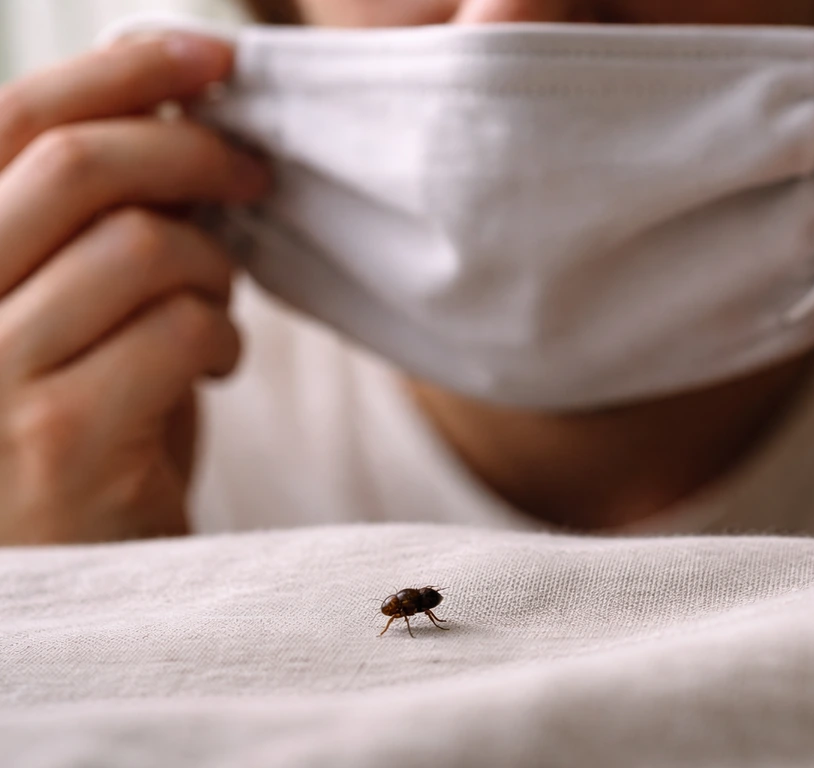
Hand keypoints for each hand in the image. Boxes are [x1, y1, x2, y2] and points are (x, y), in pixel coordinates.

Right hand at [0, 35, 269, 543]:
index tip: (214, 52)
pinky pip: (181, 329)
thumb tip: (183, 116)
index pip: (11, 119)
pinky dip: (222, 333)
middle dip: (193, 151)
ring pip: (144, 245)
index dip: (120, 67)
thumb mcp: (68, 310)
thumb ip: (97, 225)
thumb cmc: (74, 430)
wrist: (71, 575)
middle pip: (79, 164)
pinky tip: (213, 361)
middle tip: (253, 175)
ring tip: (214, 302)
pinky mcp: (63, 438)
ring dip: (211, 266)